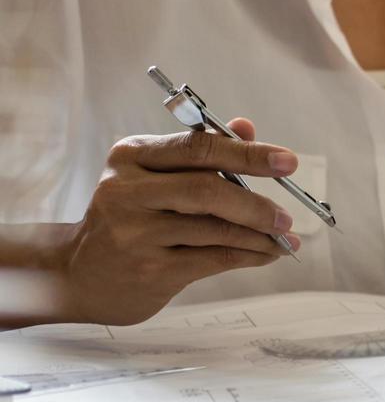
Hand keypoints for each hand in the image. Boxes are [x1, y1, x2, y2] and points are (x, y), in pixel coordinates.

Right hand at [55, 118, 299, 324]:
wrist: (80, 274)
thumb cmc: (132, 216)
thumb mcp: (155, 176)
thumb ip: (201, 152)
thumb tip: (248, 127)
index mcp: (131, 156)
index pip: (197, 147)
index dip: (247, 153)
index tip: (288, 161)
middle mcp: (127, 191)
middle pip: (206, 189)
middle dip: (255, 204)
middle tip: (286, 217)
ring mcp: (135, 233)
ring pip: (214, 228)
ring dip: (258, 235)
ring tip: (284, 239)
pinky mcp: (149, 270)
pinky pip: (213, 259)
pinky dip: (248, 255)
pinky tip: (267, 254)